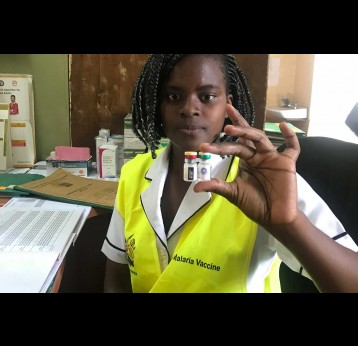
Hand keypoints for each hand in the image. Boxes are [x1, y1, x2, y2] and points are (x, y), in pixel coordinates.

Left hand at [194, 104, 300, 228]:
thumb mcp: (233, 193)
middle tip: (225, 112)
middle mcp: (257, 155)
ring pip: (260, 138)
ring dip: (247, 131)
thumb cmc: (254, 204)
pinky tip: (283, 126)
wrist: (273, 218)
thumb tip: (195, 187)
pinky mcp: (287, 163)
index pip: (232, 146)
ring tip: (231, 128)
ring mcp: (272, 157)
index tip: (203, 147)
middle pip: (247, 136)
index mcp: (245, 160)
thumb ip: (217, 186)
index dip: (219, 145)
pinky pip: (292, 147)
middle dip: (236, 125)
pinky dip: (290, 137)